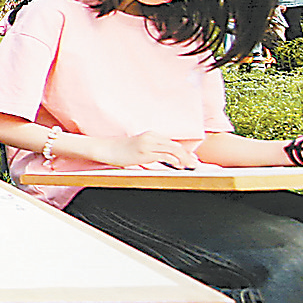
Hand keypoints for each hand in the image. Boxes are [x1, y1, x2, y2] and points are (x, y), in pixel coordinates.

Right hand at [83, 133, 200, 168]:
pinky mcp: (145, 152)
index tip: (193, 159)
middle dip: (188, 156)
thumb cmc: (119, 150)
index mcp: (151, 135)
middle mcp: (152, 137)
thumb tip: (164, 159)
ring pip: (173, 150)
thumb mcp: (138, 148)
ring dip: (185, 159)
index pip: (173, 143)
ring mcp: (148, 144)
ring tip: (191, 166)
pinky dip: (174, 161)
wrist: (105, 148)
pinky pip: (164, 156)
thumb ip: (151, 151)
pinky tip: (179, 166)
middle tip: (196, 164)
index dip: (185, 152)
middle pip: (176, 146)